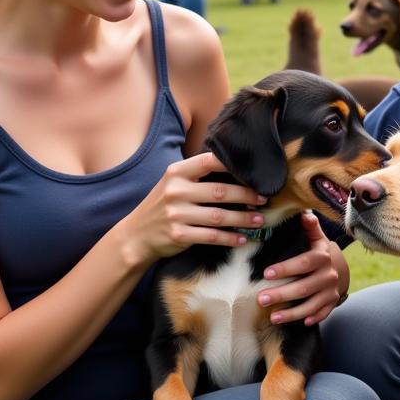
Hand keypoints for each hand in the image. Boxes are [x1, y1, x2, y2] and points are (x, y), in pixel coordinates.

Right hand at [122, 153, 267, 266]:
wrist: (135, 235)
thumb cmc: (162, 205)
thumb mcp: (172, 183)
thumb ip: (197, 175)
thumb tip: (235, 169)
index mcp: (176, 172)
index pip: (210, 161)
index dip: (234, 165)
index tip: (255, 171)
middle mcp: (176, 191)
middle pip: (220, 191)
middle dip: (247, 195)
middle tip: (264, 198)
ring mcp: (177, 214)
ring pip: (219, 216)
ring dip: (243, 219)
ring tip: (259, 220)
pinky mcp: (179, 235)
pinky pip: (212, 236)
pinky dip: (230, 238)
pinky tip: (243, 238)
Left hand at [259, 212, 345, 325]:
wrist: (340, 267)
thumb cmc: (318, 252)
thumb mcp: (316, 238)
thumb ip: (309, 227)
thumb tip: (303, 214)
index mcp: (322, 256)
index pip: (304, 263)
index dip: (286, 268)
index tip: (266, 274)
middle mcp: (328, 275)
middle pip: (304, 287)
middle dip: (282, 294)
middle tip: (261, 299)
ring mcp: (331, 291)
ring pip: (312, 305)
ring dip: (292, 313)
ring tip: (273, 317)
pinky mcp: (331, 303)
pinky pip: (322, 313)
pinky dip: (312, 318)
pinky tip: (300, 323)